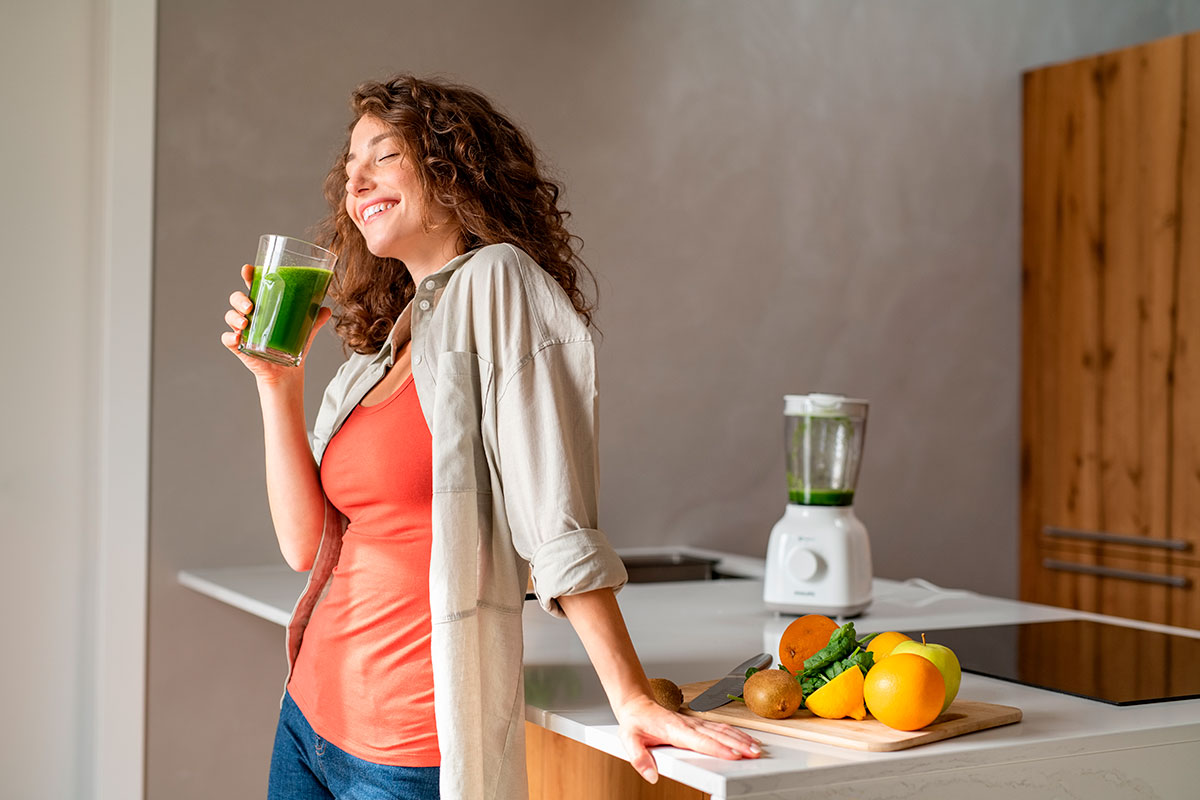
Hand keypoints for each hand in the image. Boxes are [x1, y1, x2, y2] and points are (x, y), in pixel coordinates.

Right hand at [220, 264, 330, 385]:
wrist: (286, 370)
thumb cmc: (292, 343)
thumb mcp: (305, 329)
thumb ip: (315, 319)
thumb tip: (326, 309)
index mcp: (264, 303)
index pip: (253, 285)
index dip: (248, 275)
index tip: (247, 269)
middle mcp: (250, 314)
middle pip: (237, 298)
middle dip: (240, 299)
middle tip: (250, 306)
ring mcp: (242, 329)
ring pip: (230, 316)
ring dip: (235, 317)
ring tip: (245, 322)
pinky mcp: (239, 346)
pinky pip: (227, 339)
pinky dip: (230, 338)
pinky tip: (237, 338)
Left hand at [614, 694, 761, 783]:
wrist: (637, 704)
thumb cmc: (636, 721)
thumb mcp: (629, 740)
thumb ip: (639, 758)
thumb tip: (650, 775)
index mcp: (675, 729)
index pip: (700, 741)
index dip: (718, 748)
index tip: (734, 755)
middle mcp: (688, 725)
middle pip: (718, 735)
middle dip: (738, 744)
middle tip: (754, 754)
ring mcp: (694, 723)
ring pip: (722, 730)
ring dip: (740, 739)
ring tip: (755, 748)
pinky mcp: (697, 724)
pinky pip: (719, 727)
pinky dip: (735, 733)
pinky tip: (744, 738)